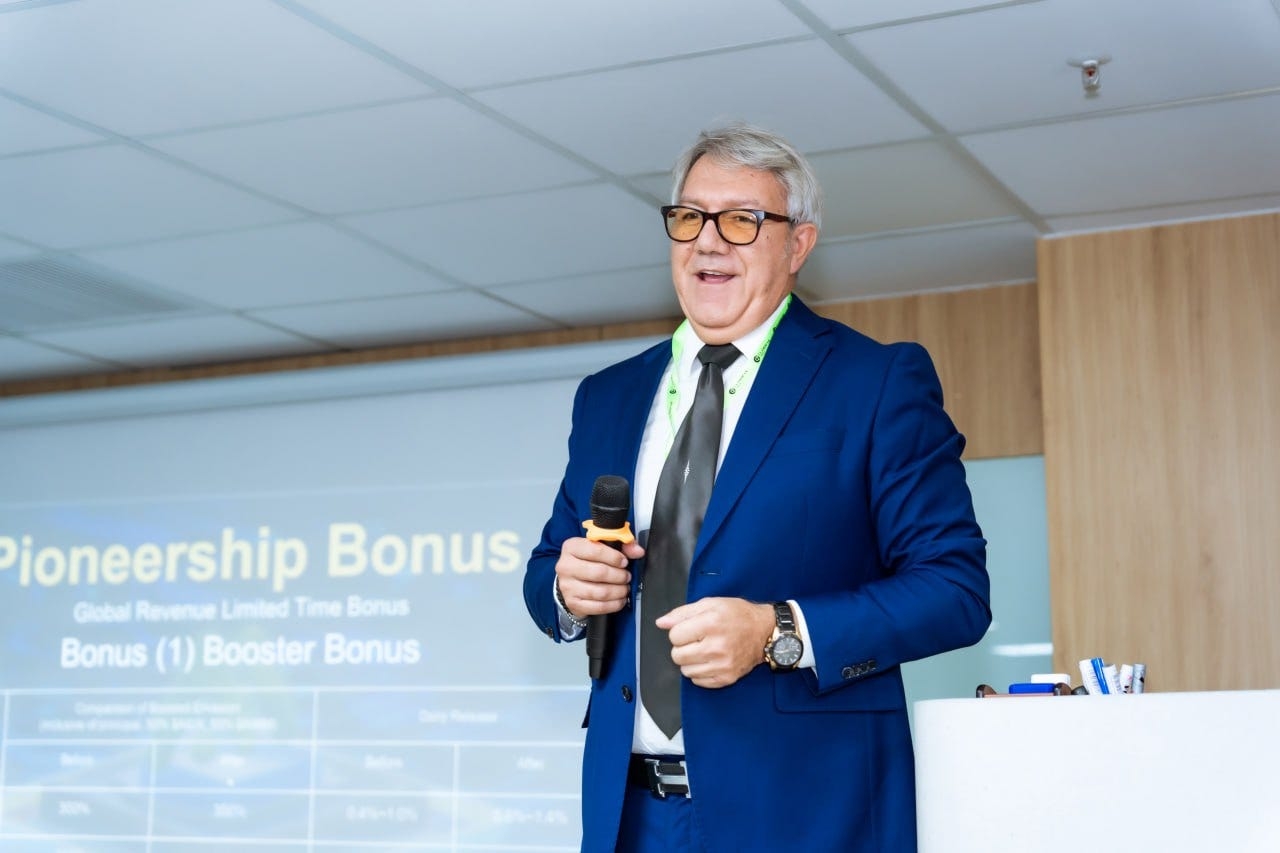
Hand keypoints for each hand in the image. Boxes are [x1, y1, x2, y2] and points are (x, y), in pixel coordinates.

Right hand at [554, 536, 643, 618]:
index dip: (615, 557)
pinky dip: (614, 604)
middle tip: (626, 576)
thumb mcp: (602, 548)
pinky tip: (619, 599)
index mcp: (572, 547)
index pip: (596, 550)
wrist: (572, 581)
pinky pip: (599, 606)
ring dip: (618, 591)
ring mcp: (568, 586)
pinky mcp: (573, 603)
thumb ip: (622, 546)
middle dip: (619, 576)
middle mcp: (566, 566)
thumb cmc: (589, 562)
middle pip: (600, 572)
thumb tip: (638, 551)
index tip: (624, 562)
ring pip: (601, 592)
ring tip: (624, 588)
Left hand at [656, 598, 774, 687]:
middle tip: (697, 640)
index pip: (674, 636)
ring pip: (685, 671)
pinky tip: (710, 661)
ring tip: (704, 650)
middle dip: (682, 647)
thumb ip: (682, 613)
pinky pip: (698, 681)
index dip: (679, 631)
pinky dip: (699, 672)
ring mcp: (722, 665)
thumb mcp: (710, 604)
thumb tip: (661, 623)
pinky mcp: (726, 678)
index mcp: (711, 624)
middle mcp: (716, 647)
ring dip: (690, 661)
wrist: (764, 631)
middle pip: (677, 655)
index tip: (690, 629)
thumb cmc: (737, 615)